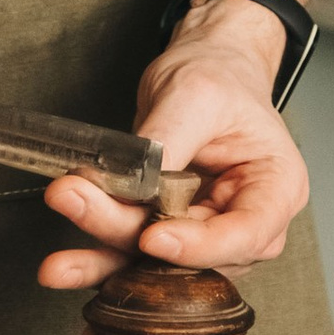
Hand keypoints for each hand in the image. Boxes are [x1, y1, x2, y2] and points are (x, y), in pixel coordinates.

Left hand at [35, 2, 308, 291]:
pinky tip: (66, 268)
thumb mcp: (197, 95)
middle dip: (128, 237)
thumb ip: (169, 141)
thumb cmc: (218, 76)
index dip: (197, 246)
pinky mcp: (168, 232)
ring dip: (102, 257)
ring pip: (155, 262)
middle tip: (77, 204)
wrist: (204, 66)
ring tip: (58, 262)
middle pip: (190, 252)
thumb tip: (135, 182)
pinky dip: (97, 260)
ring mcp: (205, 232)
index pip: (244, 235)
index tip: (151, 238)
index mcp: (276, 190)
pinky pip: (133, 254)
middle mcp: (246, 223)